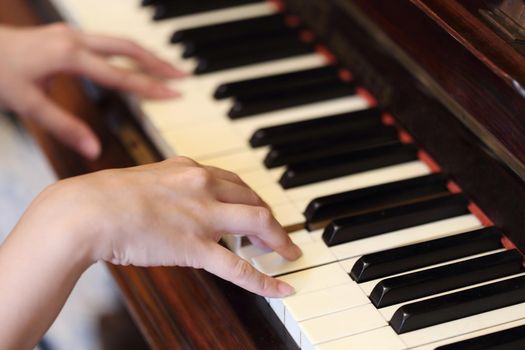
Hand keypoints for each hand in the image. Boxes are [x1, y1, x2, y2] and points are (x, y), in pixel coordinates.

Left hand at [0, 23, 182, 158]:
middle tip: (184, 75)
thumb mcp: (27, 104)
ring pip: (120, 40)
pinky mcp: (68, 35)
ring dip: (147, 53)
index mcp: (69, 56)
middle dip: (158, 62)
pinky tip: (136, 61)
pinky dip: (129, 51)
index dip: (149, 86)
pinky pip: (108, 41)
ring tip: (168, 67)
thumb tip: (94, 149)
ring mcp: (72, 34)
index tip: (175, 94)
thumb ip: (64, 126)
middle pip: (129, 48)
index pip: (120, 75)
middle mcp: (75, 40)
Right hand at [31, 157, 301, 296]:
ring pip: (258, 223)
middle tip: (277, 235)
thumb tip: (178, 199)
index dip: (253, 198)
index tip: (259, 210)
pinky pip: (238, 266)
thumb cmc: (108, 196)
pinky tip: (280, 290)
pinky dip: (264, 280)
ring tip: (288, 254)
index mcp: (191, 169)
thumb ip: (171, 185)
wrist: (87, 211)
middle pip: (254, 199)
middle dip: (271, 218)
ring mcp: (202, 216)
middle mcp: (203, 186)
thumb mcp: (147, 179)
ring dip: (279, 241)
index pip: (236, 181)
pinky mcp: (195, 246)